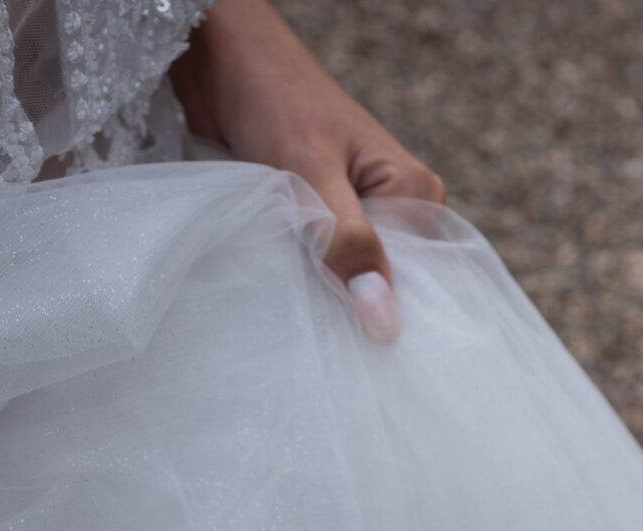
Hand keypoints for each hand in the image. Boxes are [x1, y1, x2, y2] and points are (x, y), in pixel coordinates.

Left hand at [170, 0, 446, 341]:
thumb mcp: (311, 174)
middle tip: (330, 354)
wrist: (220, 58)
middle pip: (387, 283)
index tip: (368, 360)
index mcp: (415, 194)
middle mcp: (394, 207)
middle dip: (356, 311)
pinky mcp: (319, 218)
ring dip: (324, 298)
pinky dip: (303, 282)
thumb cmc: (273, 100)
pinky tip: (289, 304)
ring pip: (350, 277)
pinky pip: (321, 265)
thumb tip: (385, 321)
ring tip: (305, 332)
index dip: (394, 317)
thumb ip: (347, 244)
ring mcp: (356, 214)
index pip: (423, 280)